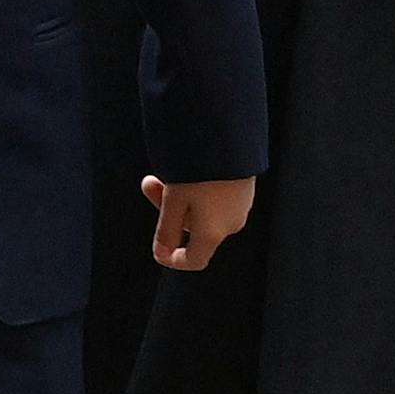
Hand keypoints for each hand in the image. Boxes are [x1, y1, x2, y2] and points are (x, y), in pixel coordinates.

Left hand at [141, 175, 256, 271]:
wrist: (232, 133)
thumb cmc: (201, 168)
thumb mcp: (174, 198)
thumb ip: (167, 229)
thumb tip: (162, 254)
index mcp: (214, 233)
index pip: (194, 260)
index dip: (174, 259)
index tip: (158, 247)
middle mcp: (231, 223)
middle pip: (195, 231)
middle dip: (169, 212)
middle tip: (150, 182)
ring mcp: (241, 205)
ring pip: (204, 212)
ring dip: (181, 197)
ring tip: (166, 170)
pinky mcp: (244, 186)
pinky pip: (217, 198)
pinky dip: (198, 190)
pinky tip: (190, 167)